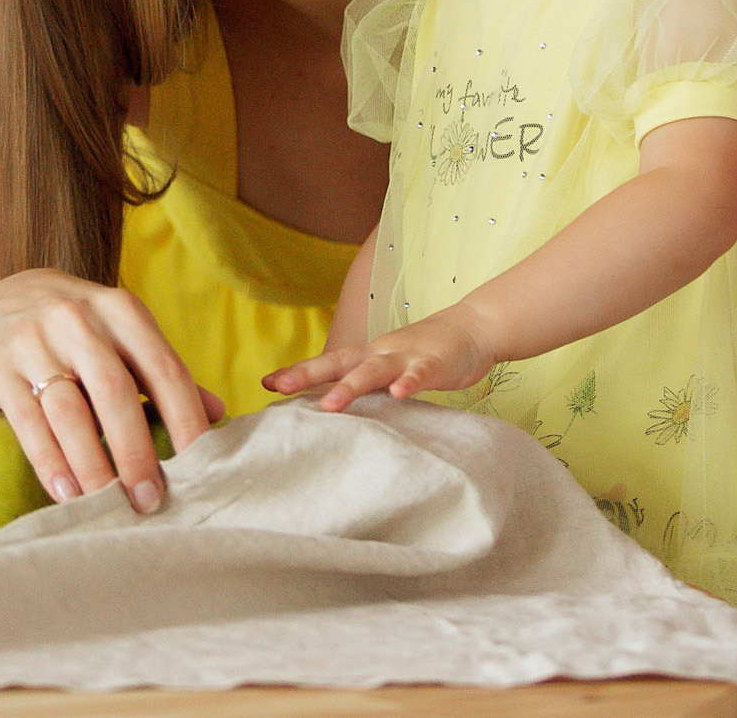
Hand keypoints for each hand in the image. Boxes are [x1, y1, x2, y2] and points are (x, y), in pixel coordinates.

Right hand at [0, 269, 222, 514]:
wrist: (6, 297)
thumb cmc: (83, 329)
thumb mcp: (125, 335)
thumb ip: (164, 373)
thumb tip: (218, 415)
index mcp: (122, 312)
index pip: (164, 369)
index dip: (185, 420)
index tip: (200, 469)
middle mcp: (79, 320)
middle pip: (114, 391)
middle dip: (135, 451)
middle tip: (150, 499)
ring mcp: (34, 341)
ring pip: (69, 410)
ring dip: (92, 463)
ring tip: (108, 504)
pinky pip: (27, 421)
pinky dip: (49, 461)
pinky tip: (66, 493)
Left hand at [262, 306, 495, 409]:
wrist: (472, 328)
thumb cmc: (423, 353)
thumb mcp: (388, 367)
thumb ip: (364, 384)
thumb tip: (331, 408)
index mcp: (367, 356)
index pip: (326, 364)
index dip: (297, 372)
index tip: (265, 384)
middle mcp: (380, 353)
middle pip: (339, 362)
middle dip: (307, 374)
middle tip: (279, 387)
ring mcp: (407, 357)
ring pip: (374, 371)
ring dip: (352, 387)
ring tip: (330, 405)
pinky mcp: (435, 364)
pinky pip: (421, 374)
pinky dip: (410, 383)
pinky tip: (400, 394)